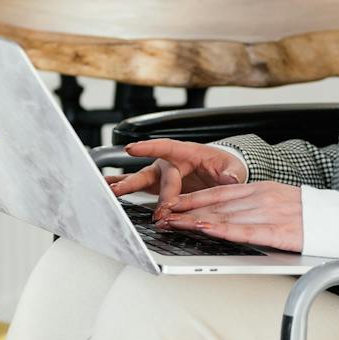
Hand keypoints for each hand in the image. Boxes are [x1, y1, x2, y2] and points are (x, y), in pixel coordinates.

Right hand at [106, 138, 246, 209]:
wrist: (222, 174)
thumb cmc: (225, 166)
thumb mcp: (233, 167)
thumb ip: (232, 172)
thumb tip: (229, 178)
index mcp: (186, 152)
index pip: (166, 147)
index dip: (148, 147)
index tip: (132, 149)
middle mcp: (170, 163)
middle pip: (151, 171)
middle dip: (136, 183)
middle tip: (121, 192)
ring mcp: (162, 176)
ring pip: (139, 179)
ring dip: (123, 185)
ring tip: (105, 189)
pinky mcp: (158, 188)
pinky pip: (139, 189)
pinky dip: (124, 190)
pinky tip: (108, 192)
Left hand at [156, 179, 304, 252]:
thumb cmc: (313, 215)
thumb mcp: (281, 200)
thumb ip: (256, 205)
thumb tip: (230, 214)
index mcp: (262, 189)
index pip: (219, 192)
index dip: (192, 197)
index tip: (171, 202)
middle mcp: (262, 198)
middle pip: (215, 203)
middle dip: (185, 209)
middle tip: (161, 215)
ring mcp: (269, 213)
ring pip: (224, 215)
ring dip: (194, 220)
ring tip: (172, 223)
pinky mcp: (278, 232)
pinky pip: (245, 231)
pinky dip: (222, 229)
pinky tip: (205, 228)